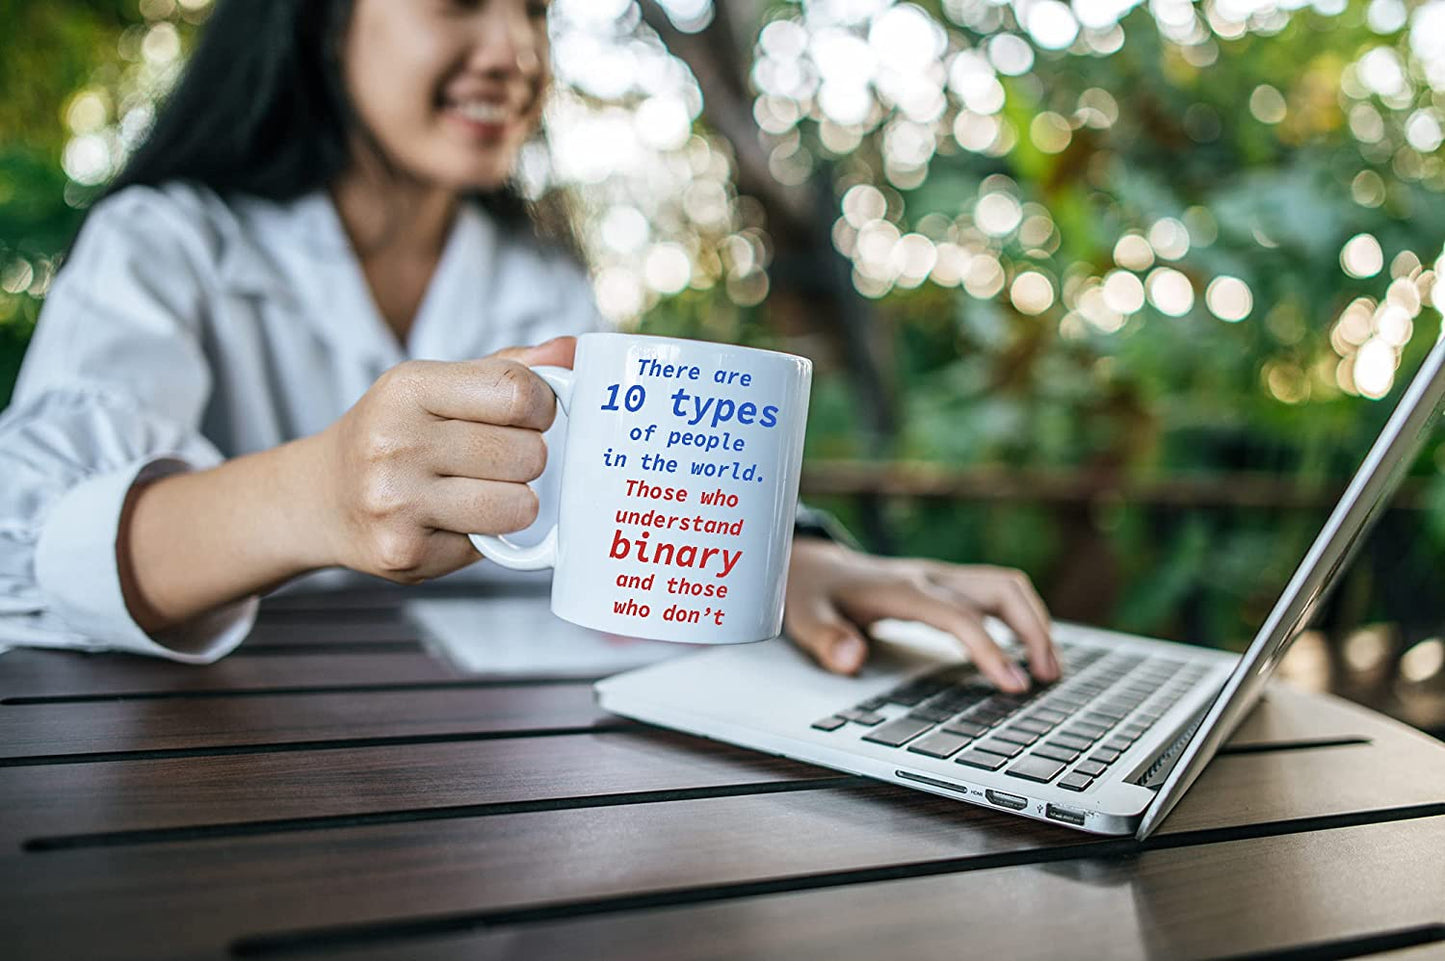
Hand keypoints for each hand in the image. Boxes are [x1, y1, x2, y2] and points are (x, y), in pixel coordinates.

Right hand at [305, 336, 575, 582]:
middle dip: (526, 458)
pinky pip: (489, 546)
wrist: (321, 497)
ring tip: (480, 491)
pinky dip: (483, 537)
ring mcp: (395, 501)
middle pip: (526, 453)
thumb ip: (508, 369)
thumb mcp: (439, 387)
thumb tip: (573, 350)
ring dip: (513, 502)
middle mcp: (395, 442)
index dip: (542, 407)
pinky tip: (448, 521)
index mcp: (409, 388)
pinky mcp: (403, 551)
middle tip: (495, 460)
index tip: (530, 416)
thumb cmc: (398, 434)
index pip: (517, 392)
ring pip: (518, 506)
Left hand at [783, 538, 1057, 692]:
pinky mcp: (946, 586)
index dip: (990, 649)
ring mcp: (941, 578)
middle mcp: (930, 577)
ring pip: (1005, 587)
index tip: (1014, 684)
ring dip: (1035, 623)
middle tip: (1048, 677)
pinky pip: (995, 595)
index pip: (959, 617)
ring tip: (1050, 669)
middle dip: (1033, 629)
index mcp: (902, 589)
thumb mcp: (804, 617)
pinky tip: (1027, 653)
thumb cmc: (810, 594)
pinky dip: (1021, 619)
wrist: (810, 564)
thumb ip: (826, 640)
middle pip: (1000, 589)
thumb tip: (852, 660)